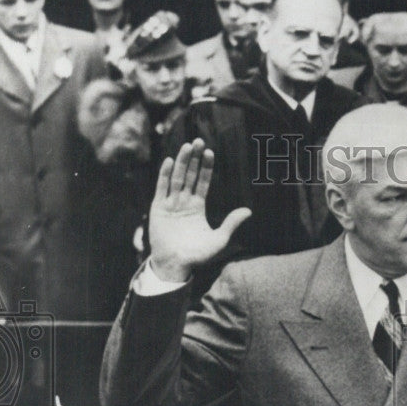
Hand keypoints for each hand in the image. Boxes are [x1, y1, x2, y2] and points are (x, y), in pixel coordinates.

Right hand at [148, 139, 251, 282]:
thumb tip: (248, 211)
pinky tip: (171, 161)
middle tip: (199, 141)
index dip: (206, 167)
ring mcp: (170, 203)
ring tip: (188, 146)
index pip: (203, 182)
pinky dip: (165, 174)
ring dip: (182, 162)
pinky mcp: (158, 208)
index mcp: (197, 207)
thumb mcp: (219, 239)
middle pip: (190, 175)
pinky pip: (162, 188)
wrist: (177, 265)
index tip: (210, 152)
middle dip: (194, 159)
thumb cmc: (198, 255)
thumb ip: (231, 223)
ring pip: (177, 178)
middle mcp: (183, 202)